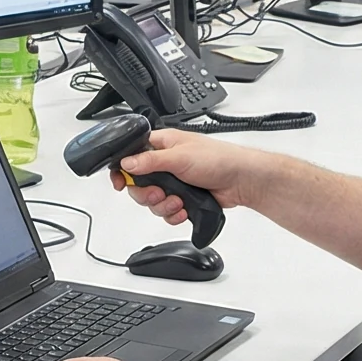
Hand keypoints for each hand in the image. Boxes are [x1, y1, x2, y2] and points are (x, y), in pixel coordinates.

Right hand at [116, 128, 257, 229]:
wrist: (241, 180)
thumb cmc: (218, 159)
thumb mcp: (179, 157)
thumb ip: (150, 161)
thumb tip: (126, 164)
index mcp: (162, 145)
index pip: (131, 157)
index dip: (123, 171)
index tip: (121, 184)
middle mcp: (165, 163)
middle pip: (138, 184)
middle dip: (147, 194)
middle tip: (159, 194)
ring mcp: (174, 182)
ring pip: (152, 201)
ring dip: (163, 205)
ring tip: (177, 202)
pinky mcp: (182, 198)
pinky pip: (166, 211)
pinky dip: (173, 214)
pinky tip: (183, 210)